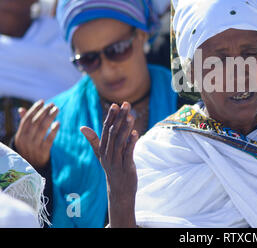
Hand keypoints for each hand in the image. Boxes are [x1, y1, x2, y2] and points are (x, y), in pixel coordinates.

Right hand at [14, 100, 59, 168]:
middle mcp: (25, 141)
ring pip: (43, 129)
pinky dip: (54, 130)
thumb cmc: (29, 148)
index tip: (42, 101)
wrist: (32, 167)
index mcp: (19, 136)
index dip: (34, 109)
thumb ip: (24, 124)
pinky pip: (49, 139)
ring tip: (57, 109)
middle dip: (44, 111)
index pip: (26, 119)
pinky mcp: (43, 152)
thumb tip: (21, 109)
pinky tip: (58, 123)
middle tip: (53, 104)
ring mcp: (34, 147)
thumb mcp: (24, 137)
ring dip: (51, 117)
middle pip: (35, 122)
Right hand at [81, 102, 137, 227]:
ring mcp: (116, 161)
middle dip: (120, 118)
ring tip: (131, 116)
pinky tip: (136, 134)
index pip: (106, 130)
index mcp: (103, 149)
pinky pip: (128, 154)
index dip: (111, 117)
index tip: (115, 104)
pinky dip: (131, 143)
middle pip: (113, 133)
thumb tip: (82, 127)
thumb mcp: (101, 155)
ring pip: (120, 142)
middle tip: (126, 104)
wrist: (119, 191)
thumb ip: (93, 140)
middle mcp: (108, 154)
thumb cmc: (112, 169)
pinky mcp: (126, 168)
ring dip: (126, 128)